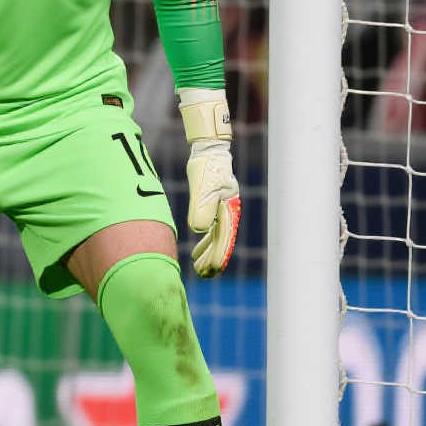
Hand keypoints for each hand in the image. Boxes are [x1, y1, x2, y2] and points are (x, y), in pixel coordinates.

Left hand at [179, 88, 239, 276]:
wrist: (209, 150)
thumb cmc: (206, 166)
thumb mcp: (202, 185)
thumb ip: (200, 207)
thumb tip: (197, 230)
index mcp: (227, 208)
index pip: (224, 237)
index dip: (218, 256)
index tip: (211, 271)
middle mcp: (228, 211)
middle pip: (222, 240)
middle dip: (213, 259)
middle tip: (203, 275)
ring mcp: (223, 210)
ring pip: (218, 237)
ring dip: (209, 253)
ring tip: (199, 269)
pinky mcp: (216, 207)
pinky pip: (213, 229)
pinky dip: (206, 242)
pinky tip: (197, 251)